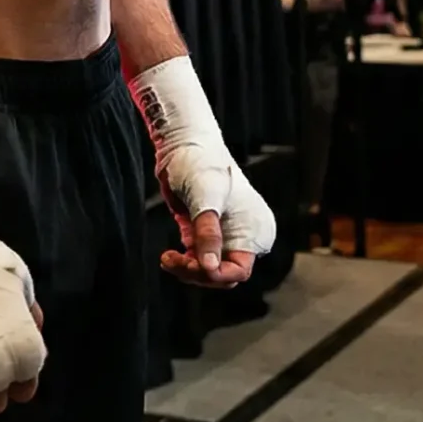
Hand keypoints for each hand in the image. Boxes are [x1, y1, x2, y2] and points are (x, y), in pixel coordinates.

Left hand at [134, 59, 275, 290]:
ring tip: (167, 258)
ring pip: (207, 271)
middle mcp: (243, 236)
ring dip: (187, 270)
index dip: (217, 275)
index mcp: (254, 230)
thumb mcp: (205, 197)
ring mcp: (223, 236)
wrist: (180, 146)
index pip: (240, 270)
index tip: (195, 267)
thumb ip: (208, 232)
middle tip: (173, 261)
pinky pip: (197, 261)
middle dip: (198, 273)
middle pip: (222, 275)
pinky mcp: (204, 234)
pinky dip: (183, 263)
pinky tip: (168, 257)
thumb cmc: (198, 164)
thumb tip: (209, 266)